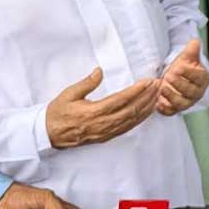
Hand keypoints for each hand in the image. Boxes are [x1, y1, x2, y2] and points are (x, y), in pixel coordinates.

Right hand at [45, 67, 159, 148]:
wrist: (49, 134)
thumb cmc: (58, 113)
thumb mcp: (68, 94)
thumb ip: (86, 83)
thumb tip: (99, 71)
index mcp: (93, 112)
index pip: (121, 100)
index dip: (137, 90)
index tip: (148, 81)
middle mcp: (102, 124)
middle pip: (131, 110)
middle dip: (148, 97)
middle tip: (159, 84)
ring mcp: (106, 132)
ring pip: (132, 120)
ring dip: (147, 107)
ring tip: (158, 94)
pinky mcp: (106, 137)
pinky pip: (128, 127)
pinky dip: (140, 118)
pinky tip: (148, 110)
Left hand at [158, 39, 208, 115]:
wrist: (175, 79)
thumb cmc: (183, 68)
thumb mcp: (187, 57)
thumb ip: (192, 49)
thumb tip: (195, 41)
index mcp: (203, 79)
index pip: (198, 77)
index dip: (189, 73)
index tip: (179, 67)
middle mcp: (197, 93)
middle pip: (190, 91)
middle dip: (179, 84)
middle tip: (168, 76)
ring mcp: (187, 102)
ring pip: (181, 103)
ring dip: (171, 96)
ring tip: (162, 87)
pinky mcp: (176, 109)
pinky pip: (171, 112)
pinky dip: (164, 108)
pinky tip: (158, 102)